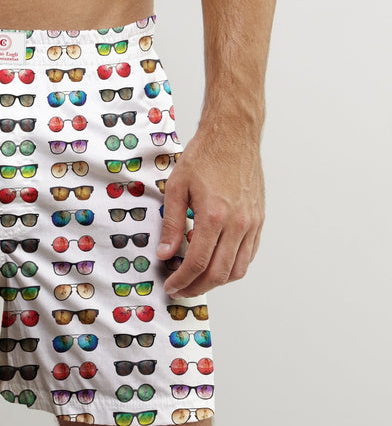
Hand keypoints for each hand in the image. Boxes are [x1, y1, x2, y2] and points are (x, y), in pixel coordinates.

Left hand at [156, 126, 264, 297]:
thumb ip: (172, 223)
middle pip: (219, 273)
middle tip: (181, 289)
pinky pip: (249, 254)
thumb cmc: (204, 156)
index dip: (182, 280)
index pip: (198, 263)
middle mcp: (238, 224)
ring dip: (217, 281)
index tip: (171, 285)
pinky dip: (233, 266)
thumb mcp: (177, 187)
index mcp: (214, 216)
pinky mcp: (259, 220)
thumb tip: (166, 253)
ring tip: (196, 279)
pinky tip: (216, 263)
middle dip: (197, 287)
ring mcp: (252, 223)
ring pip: (238, 269)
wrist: (233, 136)